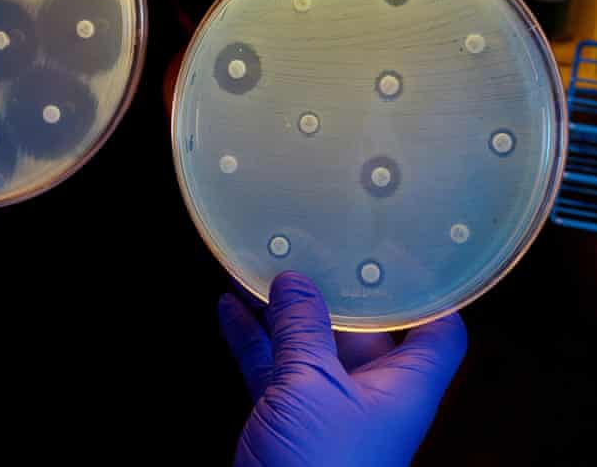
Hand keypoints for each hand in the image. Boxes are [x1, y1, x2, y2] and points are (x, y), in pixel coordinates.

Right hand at [218, 272, 466, 466]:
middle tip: (307, 247)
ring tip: (258, 271)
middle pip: (359, 328)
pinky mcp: (285, 418)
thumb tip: (296, 283)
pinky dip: (250, 339)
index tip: (403, 251)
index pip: (436, 329)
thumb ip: (303, 330)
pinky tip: (230, 312)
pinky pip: (270, 367)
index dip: (426, 291)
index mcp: (400, 387)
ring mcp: (324, 406)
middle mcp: (367, 394)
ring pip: (306, 344)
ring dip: (281, 311)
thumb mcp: (312, 388)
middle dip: (330, 290)